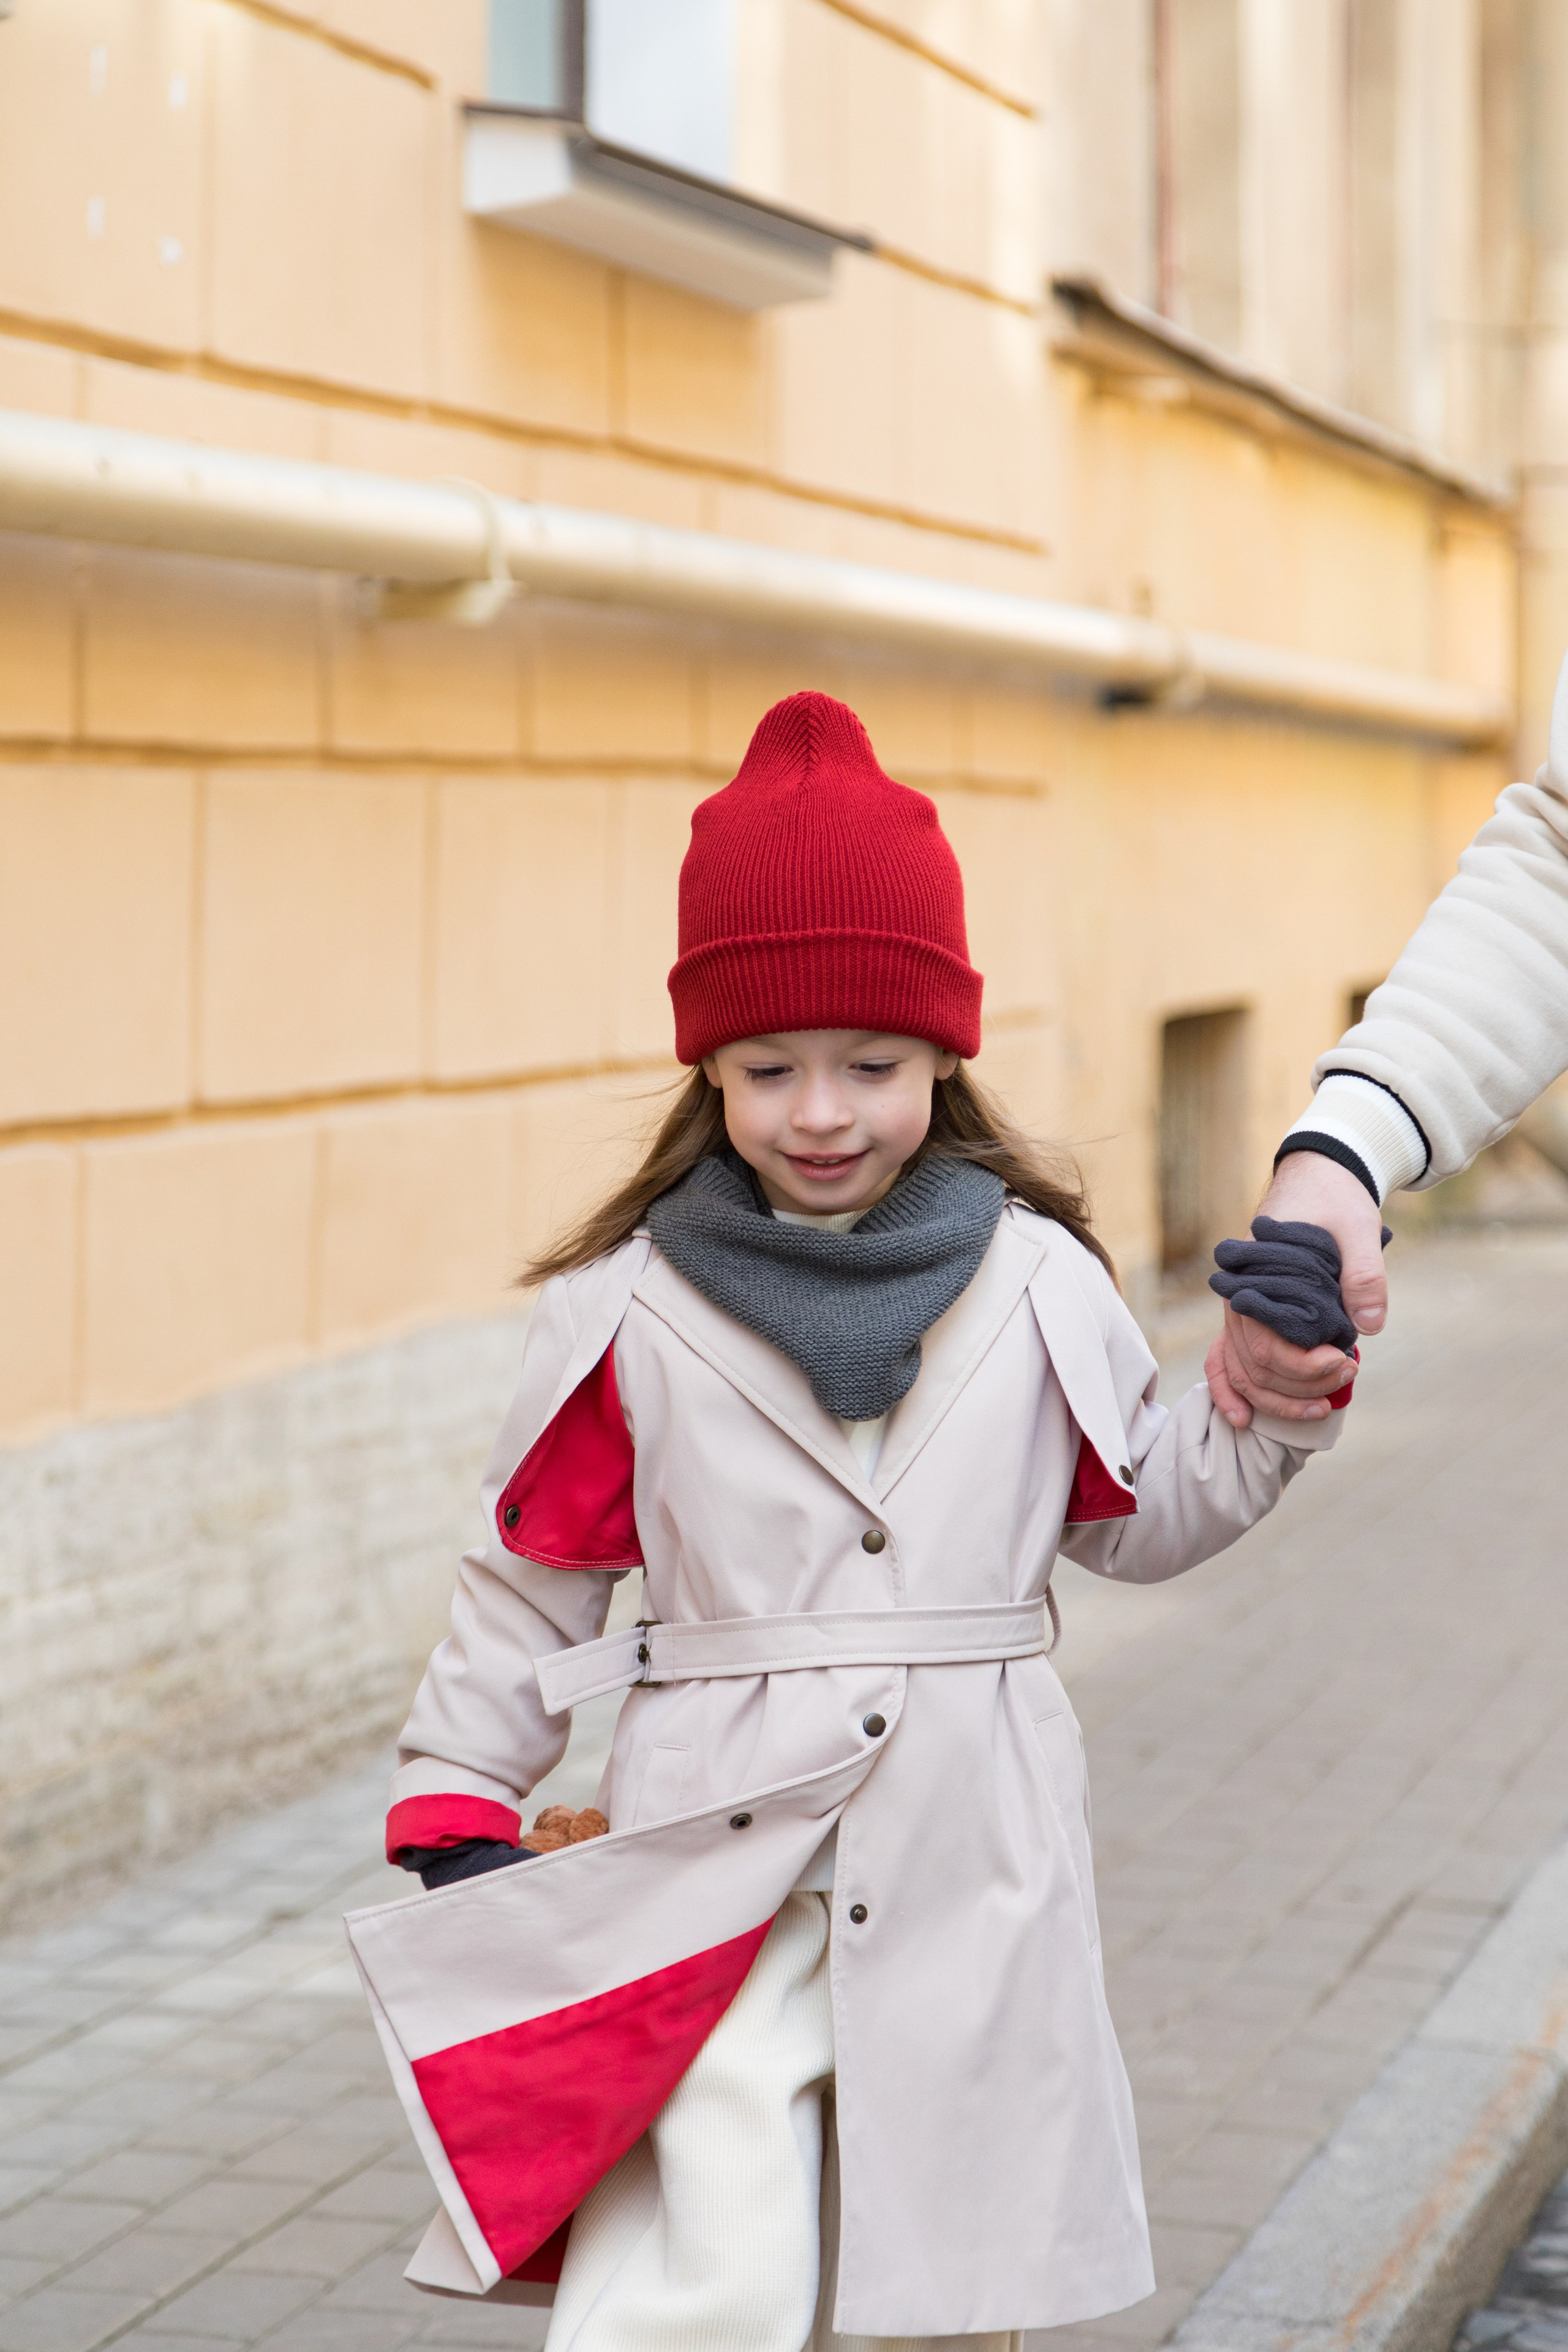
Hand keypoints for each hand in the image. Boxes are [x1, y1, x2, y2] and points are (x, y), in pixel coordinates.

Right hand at [1205, 1153, 1387, 1427]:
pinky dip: (1230, 1392)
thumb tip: (1369, 1327)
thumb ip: (1363, 1276)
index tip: (1347, 1362)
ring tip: (1321, 1406)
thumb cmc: (1335, 1200)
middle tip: (1347, 1377)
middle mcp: (1240, 1298)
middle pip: (1256, 1367)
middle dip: (1302, 1386)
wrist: (1318, 1174)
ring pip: (1243, 1372)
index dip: (1306, 1369)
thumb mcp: (1357, 1228)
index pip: (1269, 1347)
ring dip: (1277, 1400)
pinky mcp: (1247, 1315)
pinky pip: (1224, 1360)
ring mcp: (1239, 1309)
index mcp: (1260, 1278)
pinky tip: (1244, 1418)